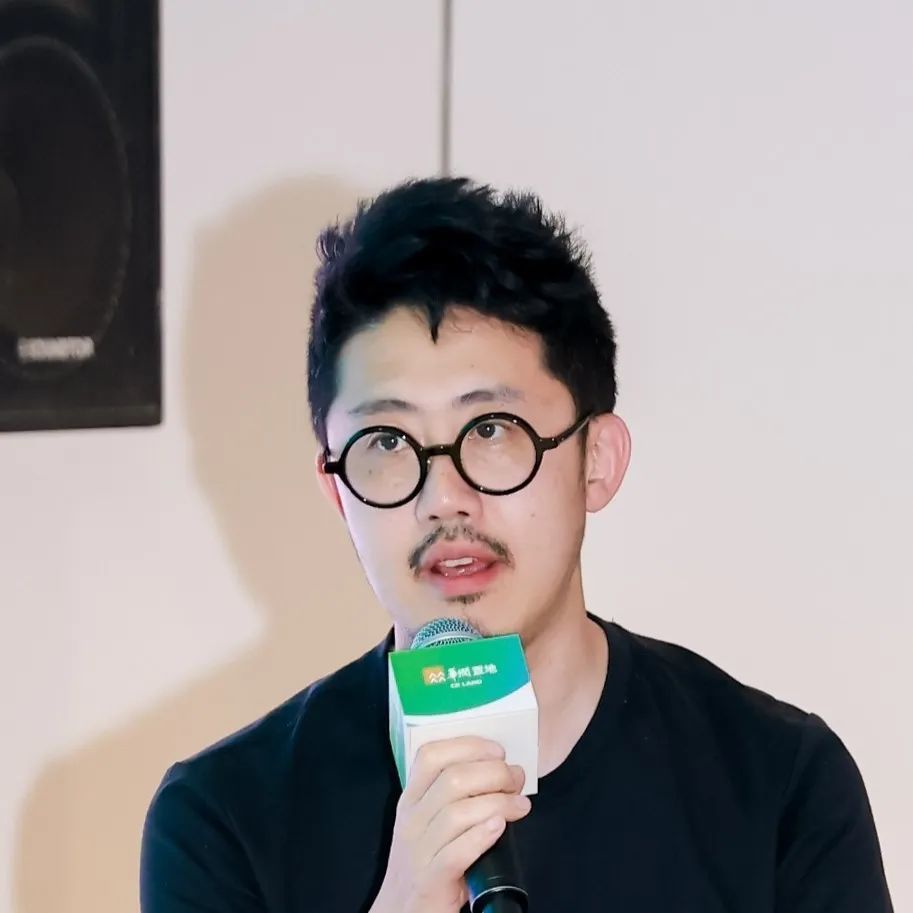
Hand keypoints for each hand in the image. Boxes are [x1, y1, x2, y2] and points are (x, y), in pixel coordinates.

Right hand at [371, 736, 531, 912]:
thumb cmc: (426, 863)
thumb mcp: (430, 823)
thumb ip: (453, 798)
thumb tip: (498, 772)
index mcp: (411, 799)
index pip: (430, 756)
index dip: (468, 746)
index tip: (498, 751)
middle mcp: (411, 820)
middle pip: (452, 779)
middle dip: (493, 773)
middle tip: (517, 779)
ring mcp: (418, 851)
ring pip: (457, 812)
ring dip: (497, 802)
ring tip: (520, 805)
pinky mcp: (430, 881)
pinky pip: (457, 853)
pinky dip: (482, 836)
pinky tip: (500, 827)